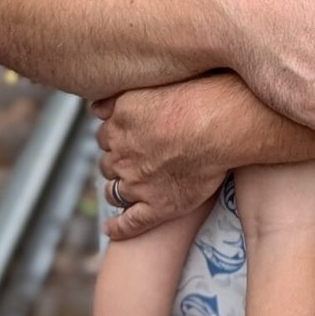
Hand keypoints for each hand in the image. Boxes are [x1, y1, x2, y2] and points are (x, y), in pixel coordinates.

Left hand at [95, 83, 227, 240]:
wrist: (219, 124)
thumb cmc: (194, 98)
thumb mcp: (145, 87)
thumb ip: (116, 98)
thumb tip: (94, 110)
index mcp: (119, 126)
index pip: (106, 137)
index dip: (116, 139)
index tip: (126, 140)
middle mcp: (123, 156)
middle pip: (108, 164)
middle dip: (116, 163)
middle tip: (131, 162)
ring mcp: (138, 184)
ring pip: (115, 192)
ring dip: (116, 191)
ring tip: (123, 192)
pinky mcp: (158, 206)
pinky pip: (131, 223)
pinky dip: (118, 228)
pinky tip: (111, 228)